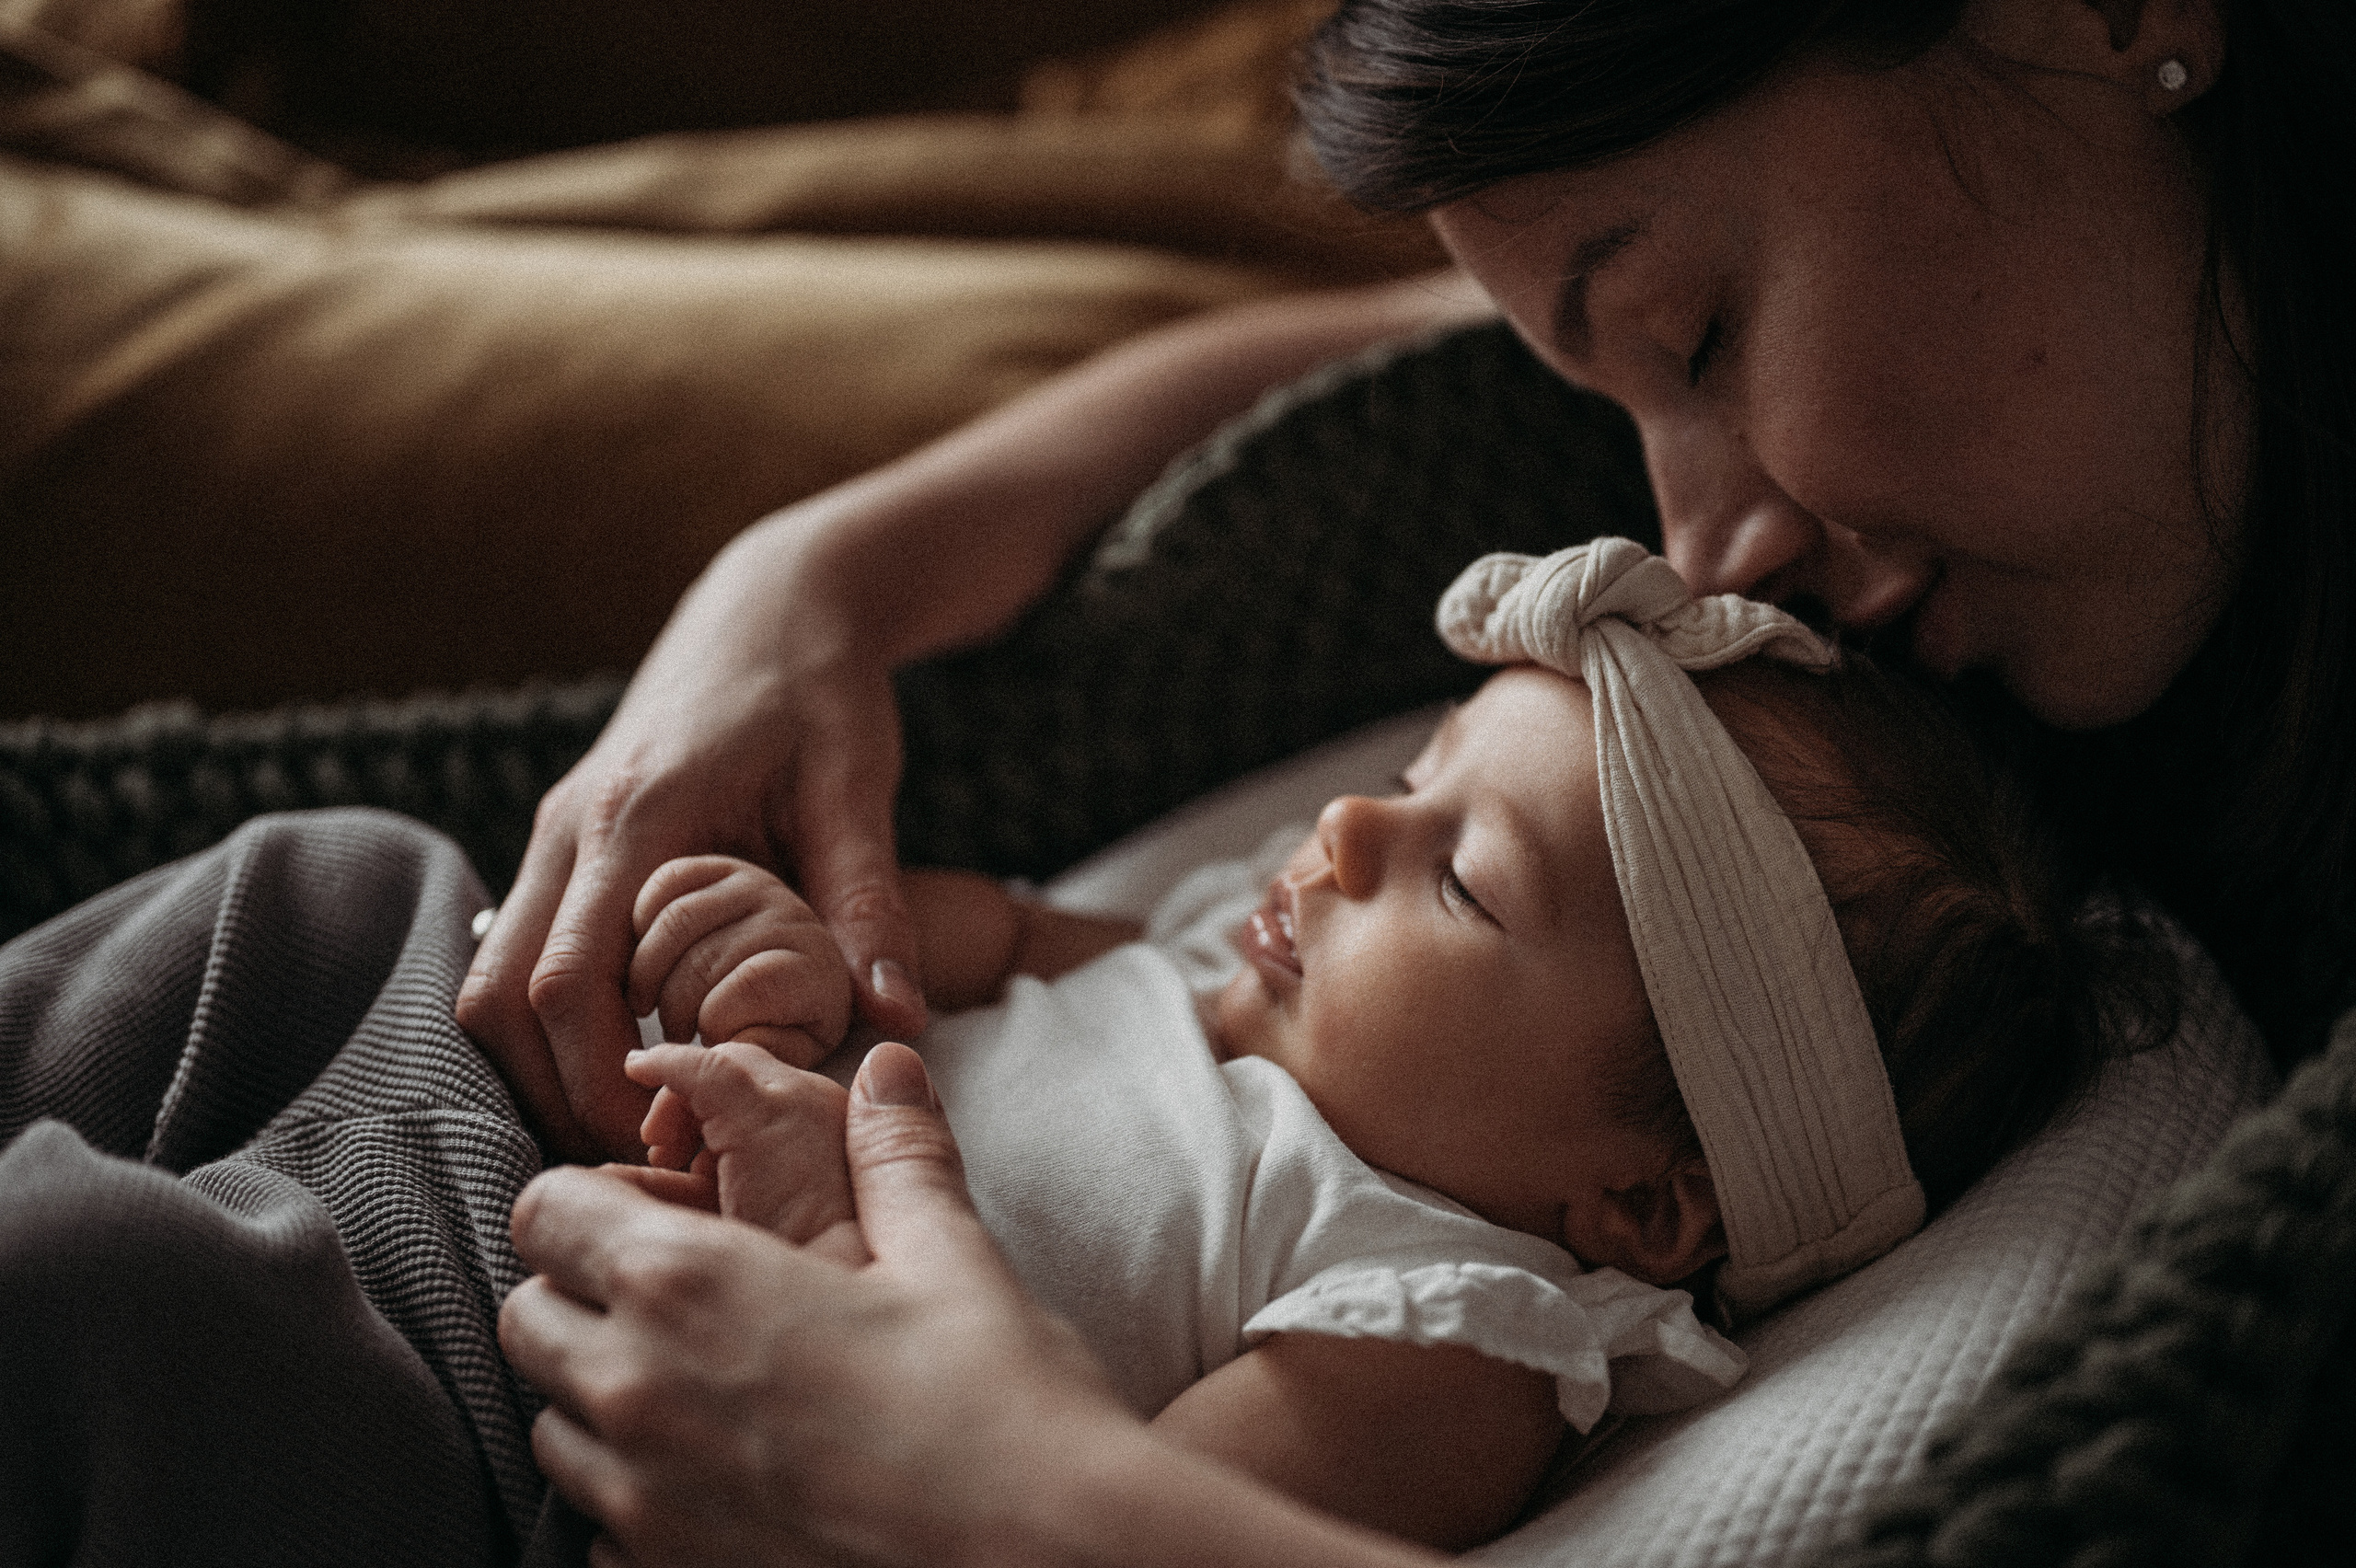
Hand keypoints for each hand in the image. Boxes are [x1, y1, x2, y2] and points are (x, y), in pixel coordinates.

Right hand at [457, 524, 928, 1159]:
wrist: (775, 601)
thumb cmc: (823, 690)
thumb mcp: (859, 789)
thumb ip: (869, 903)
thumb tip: (898, 1020)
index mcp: (637, 815)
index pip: (571, 979)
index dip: (600, 1080)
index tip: (668, 1140)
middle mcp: (570, 825)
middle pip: (501, 997)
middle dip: (557, 1091)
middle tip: (646, 1156)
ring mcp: (555, 832)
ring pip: (491, 980)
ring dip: (542, 1062)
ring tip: (635, 1118)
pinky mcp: (564, 842)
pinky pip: (517, 951)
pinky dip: (548, 1019)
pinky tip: (622, 1055)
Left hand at [501, 1044, 1135, 1567]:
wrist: (1049, 1561)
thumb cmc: (1003, 1405)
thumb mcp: (951, 1257)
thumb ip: (896, 1155)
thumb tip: (887, 1067)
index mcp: (692, 1284)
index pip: (545, 1211)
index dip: (593, 1201)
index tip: (658, 1212)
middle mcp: (637, 1392)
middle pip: (527, 1320)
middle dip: (582, 1296)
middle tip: (684, 1299)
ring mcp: (641, 1503)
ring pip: (552, 1430)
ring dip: (602, 1398)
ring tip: (709, 1390)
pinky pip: (597, 1530)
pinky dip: (638, 1497)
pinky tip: (727, 1480)